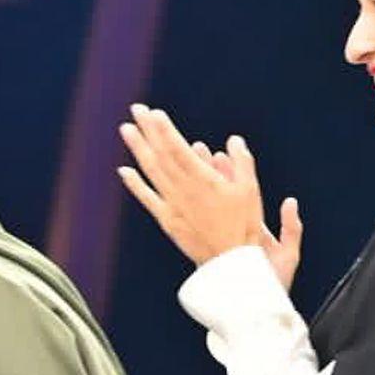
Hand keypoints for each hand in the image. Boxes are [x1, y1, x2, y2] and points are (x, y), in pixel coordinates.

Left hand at [117, 107, 296, 282]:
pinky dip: (135, 185)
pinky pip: (148, 200)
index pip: (178, 149)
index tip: (154, 113)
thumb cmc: (245, 227)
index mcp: (204, 181)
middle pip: (161, 155)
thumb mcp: (251, 190)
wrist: (231, 264)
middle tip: (136, 110)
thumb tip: (233, 141)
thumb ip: (242, 162)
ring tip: (127, 130)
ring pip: (152, 173)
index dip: (165, 130)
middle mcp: (184, 192)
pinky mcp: (169, 222)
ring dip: (138, 150)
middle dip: (148, 131)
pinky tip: (124, 171)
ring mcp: (174, 207)